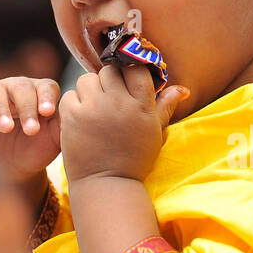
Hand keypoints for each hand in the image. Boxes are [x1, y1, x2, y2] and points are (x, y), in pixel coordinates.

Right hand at [0, 77, 61, 184]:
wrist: (12, 172)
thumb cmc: (35, 151)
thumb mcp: (53, 140)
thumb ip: (65, 124)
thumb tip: (79, 112)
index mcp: (38, 92)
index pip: (45, 86)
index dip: (46, 97)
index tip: (48, 113)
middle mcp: (15, 89)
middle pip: (20, 86)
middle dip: (26, 107)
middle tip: (31, 130)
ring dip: (0, 106)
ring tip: (6, 128)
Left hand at [59, 64, 189, 184]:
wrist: (106, 184)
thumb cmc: (134, 158)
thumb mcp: (155, 132)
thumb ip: (166, 106)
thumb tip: (182, 89)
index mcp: (142, 104)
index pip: (136, 67)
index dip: (130, 71)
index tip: (127, 81)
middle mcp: (118, 102)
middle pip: (109, 70)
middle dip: (108, 81)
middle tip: (109, 99)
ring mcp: (94, 107)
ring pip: (86, 79)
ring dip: (89, 90)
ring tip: (94, 109)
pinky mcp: (72, 115)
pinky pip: (70, 95)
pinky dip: (73, 104)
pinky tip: (81, 119)